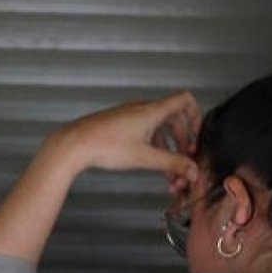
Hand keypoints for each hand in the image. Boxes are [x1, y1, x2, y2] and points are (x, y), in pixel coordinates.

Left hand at [46, 91, 201, 178]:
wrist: (74, 145)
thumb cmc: (104, 145)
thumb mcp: (145, 157)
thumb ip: (172, 164)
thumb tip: (191, 170)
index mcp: (152, 111)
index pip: (184, 100)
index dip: (196, 116)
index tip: (197, 135)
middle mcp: (142, 109)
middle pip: (173, 120)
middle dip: (182, 142)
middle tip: (184, 161)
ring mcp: (130, 116)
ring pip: (158, 129)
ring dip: (167, 148)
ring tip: (168, 172)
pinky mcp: (120, 125)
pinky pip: (144, 132)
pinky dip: (152, 147)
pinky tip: (151, 164)